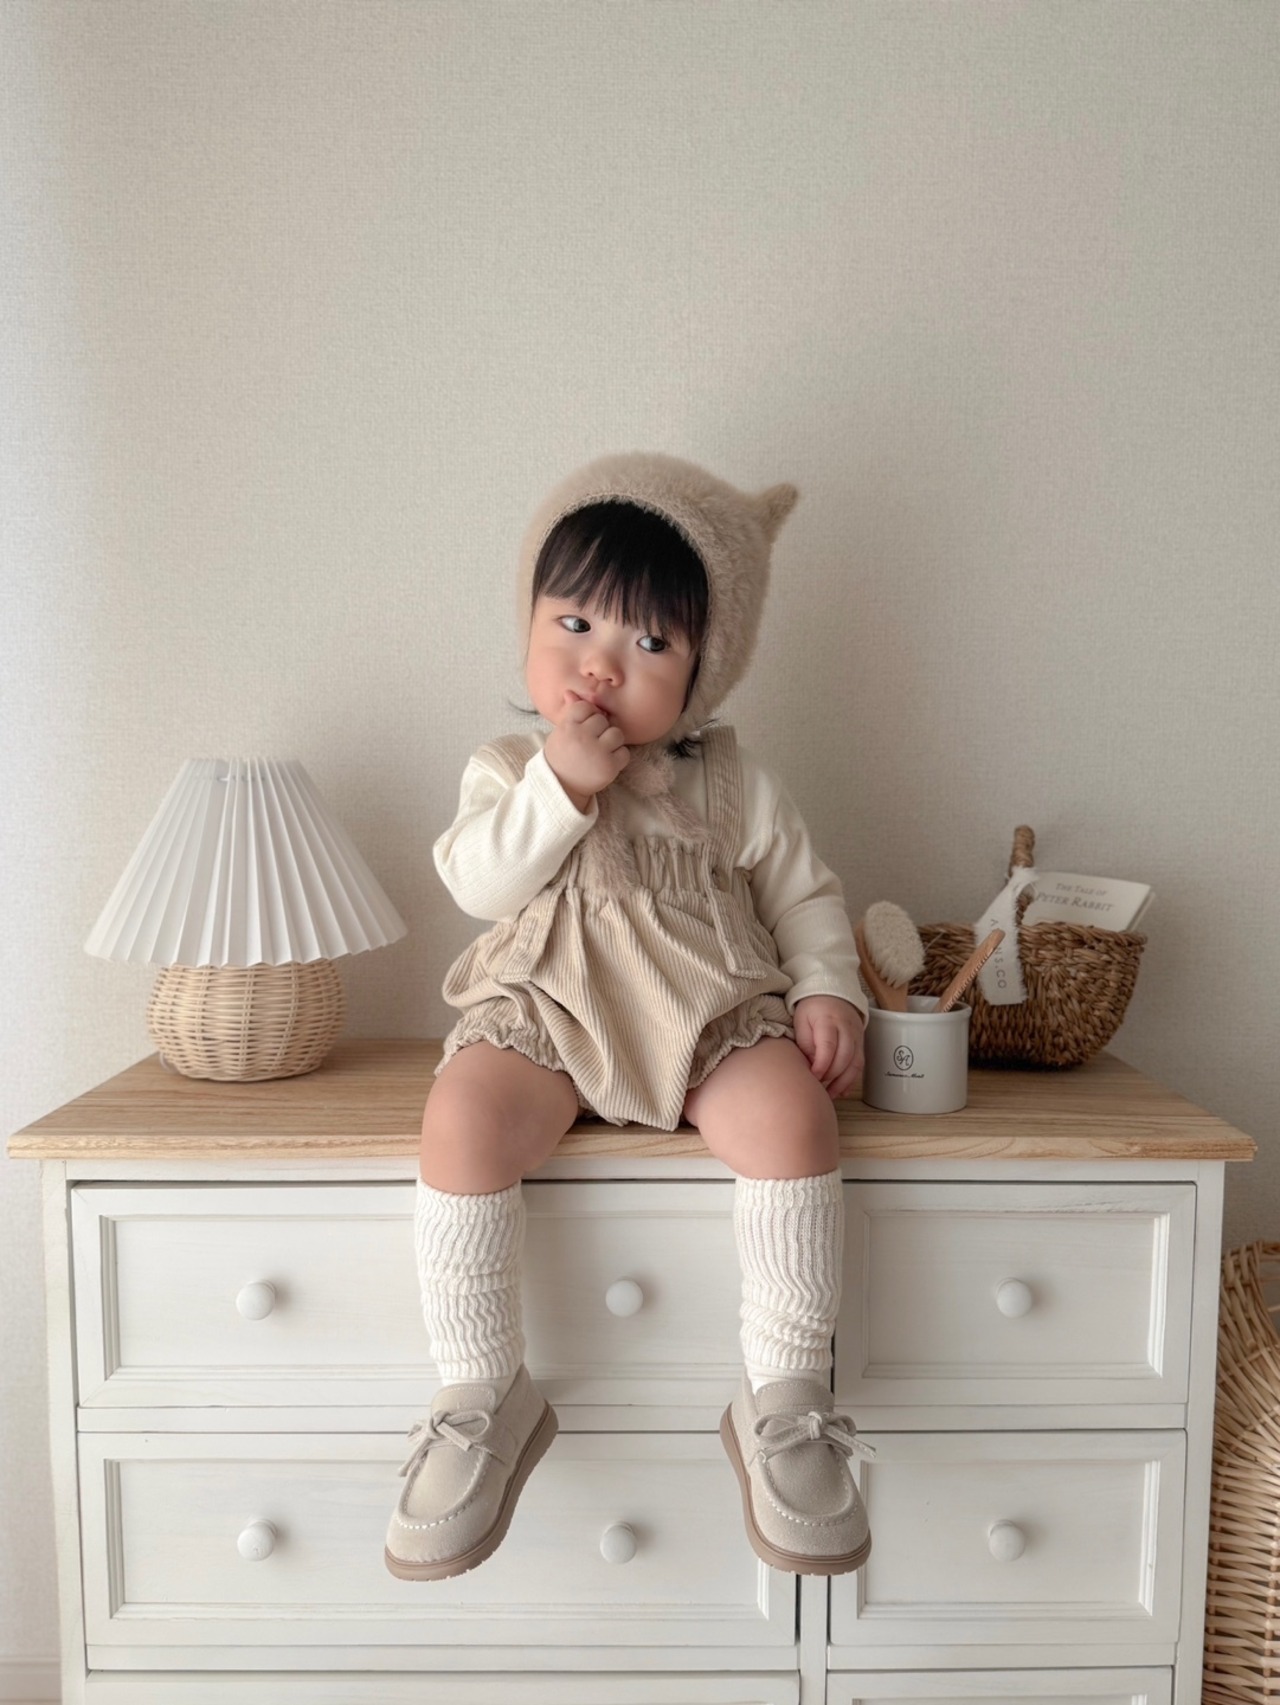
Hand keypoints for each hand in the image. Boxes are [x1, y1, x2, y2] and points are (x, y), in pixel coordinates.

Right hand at [543, 690, 629, 812]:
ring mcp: (597, 752)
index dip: (587, 716)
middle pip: (602, 719)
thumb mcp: (561, 733)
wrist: (561, 787)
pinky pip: (624, 752)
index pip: (586, 707)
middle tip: (592, 742)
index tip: (583, 728)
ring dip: (612, 741)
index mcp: (568, 727)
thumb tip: (571, 692)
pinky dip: (619, 757)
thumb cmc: (562, 756)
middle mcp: (583, 737)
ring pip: (616, 734)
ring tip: (601, 751)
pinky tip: (607, 762)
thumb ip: (570, 713)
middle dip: (600, 729)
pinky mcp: (609, 767)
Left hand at [793, 995, 864, 1099]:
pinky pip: (859, 1066)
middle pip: (844, 1057)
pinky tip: (840, 1091)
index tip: (812, 1076)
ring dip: (842, 1083)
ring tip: (829, 1094)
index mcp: (829, 1020)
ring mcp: (857, 1037)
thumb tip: (810, 1067)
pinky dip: (850, 1081)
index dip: (821, 1064)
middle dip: (831, 1075)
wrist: (832, 994)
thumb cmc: (812, 1009)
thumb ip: (805, 1043)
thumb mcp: (801, 1021)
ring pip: (855, 1064)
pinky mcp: (860, 1045)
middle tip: (817, 1085)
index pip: (829, 1046)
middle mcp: (847, 1029)